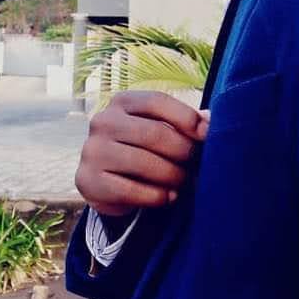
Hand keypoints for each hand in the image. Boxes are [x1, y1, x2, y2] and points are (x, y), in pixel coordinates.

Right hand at [75, 90, 209, 216]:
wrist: (105, 181)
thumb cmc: (141, 149)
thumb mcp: (158, 129)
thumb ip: (183, 123)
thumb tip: (210, 121)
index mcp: (122, 102)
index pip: (157, 102)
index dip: (186, 118)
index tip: (206, 134)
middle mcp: (103, 121)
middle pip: (155, 133)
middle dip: (183, 151)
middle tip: (195, 164)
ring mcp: (93, 150)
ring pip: (145, 163)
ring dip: (172, 175)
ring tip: (182, 181)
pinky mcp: (88, 180)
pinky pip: (131, 190)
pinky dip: (156, 196)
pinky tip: (168, 196)